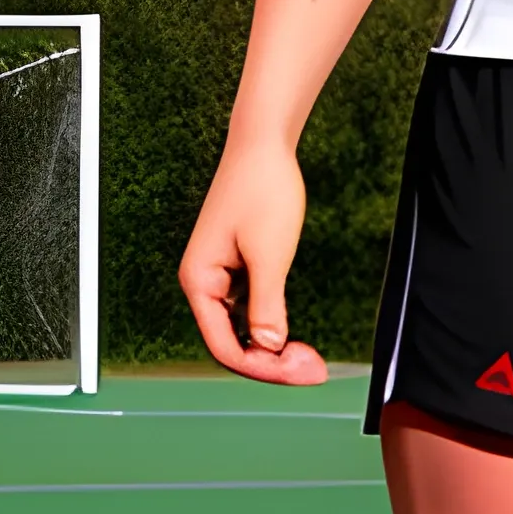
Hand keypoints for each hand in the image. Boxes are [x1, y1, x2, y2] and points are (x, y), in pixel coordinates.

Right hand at [179, 133, 328, 385]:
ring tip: (307, 358)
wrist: (264, 142)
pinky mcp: (235, 264)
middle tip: (313, 370)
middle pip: (231, 342)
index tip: (301, 371)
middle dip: (270, 362)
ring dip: (271, 347)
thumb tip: (268, 348)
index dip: (262, 367)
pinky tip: (290, 334)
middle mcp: (203, 283)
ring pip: (240, 328)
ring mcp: (218, 274)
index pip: (224, 346)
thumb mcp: (269, 251)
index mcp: (199, 282)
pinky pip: (247, 308)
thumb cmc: (263, 189)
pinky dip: (268, 324)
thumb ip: (267, 303)